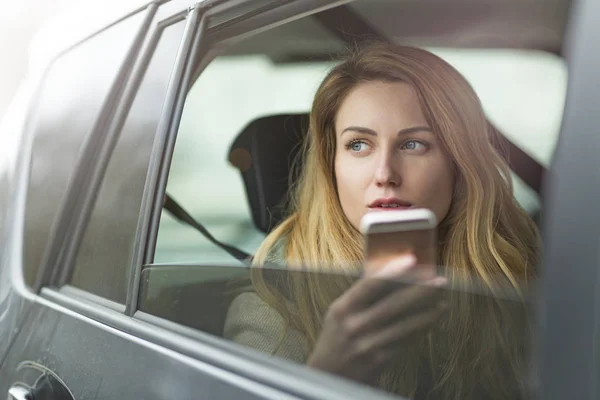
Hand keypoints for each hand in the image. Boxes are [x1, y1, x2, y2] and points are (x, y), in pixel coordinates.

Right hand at [306, 254, 447, 382]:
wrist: (328, 375)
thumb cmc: (336, 338)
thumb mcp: (339, 313)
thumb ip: (360, 295)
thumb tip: (389, 272)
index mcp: (343, 308)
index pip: (370, 285)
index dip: (392, 271)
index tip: (412, 260)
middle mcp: (355, 325)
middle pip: (393, 304)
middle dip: (421, 291)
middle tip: (440, 281)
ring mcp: (368, 344)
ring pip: (405, 324)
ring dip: (428, 312)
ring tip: (443, 302)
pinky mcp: (379, 360)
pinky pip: (406, 341)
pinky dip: (422, 329)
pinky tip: (432, 321)